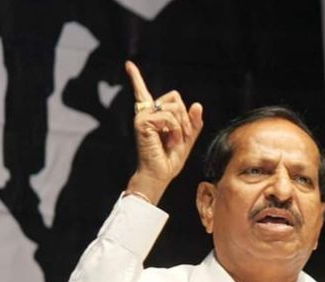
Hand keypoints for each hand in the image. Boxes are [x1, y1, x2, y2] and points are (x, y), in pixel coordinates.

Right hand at [124, 60, 203, 203]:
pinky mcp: (142, 122)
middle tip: (182, 135)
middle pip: (174, 97)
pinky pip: (169, 117)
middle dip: (185, 116)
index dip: (136, 78)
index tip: (128, 64)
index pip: (144, 92)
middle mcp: (145, 112)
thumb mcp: (187, 138)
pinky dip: (176, 130)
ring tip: (175, 140)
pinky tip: (170, 140)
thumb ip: (192, 122)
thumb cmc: (170, 159)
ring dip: (181, 125)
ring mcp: (142, 116)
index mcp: (153, 115)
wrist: (161, 174)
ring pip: (174, 107)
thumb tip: (197, 104)